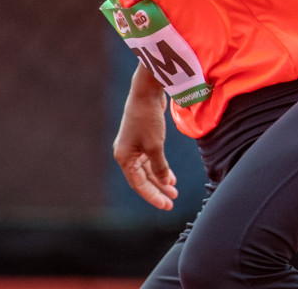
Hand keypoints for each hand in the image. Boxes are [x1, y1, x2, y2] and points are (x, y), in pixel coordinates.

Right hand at [113, 84, 177, 209]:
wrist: (146, 92)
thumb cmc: (148, 120)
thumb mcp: (155, 146)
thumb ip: (160, 168)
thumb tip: (166, 184)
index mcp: (123, 157)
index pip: (138, 184)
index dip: (153, 196)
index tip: (166, 206)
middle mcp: (126, 153)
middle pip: (142, 178)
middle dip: (158, 189)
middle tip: (172, 201)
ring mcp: (133, 146)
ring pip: (147, 169)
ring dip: (161, 179)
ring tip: (174, 190)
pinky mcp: (141, 139)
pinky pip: (150, 159)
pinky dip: (160, 167)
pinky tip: (171, 176)